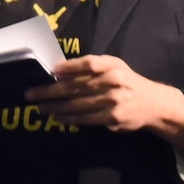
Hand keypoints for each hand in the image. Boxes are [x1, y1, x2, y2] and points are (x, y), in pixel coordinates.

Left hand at [26, 56, 183, 140]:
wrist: (152, 103)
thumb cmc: (125, 81)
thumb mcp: (113, 66)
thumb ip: (90, 66)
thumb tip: (60, 70)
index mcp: (112, 66)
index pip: (88, 64)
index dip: (69, 67)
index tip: (51, 71)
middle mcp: (114, 82)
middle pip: (76, 86)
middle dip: (50, 91)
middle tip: (31, 94)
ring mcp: (113, 102)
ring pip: (78, 105)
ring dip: (56, 107)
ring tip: (41, 107)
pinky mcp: (113, 118)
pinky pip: (86, 119)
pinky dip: (70, 118)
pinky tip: (58, 117)